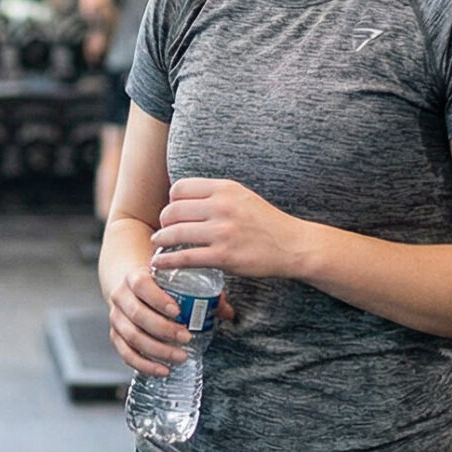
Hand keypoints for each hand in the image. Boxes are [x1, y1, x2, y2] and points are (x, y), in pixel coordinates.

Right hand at [105, 262, 237, 377]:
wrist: (128, 286)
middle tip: (186, 338)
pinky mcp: (115, 336)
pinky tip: (162, 370)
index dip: (158, 299)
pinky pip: (126, 354)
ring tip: (180, 357)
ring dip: (157, 350)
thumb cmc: (157, 283)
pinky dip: (144, 365)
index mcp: (134, 277)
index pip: (141, 285)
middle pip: (137, 315)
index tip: (178, 311)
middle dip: (163, 329)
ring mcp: (116, 318)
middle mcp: (121, 297)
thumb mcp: (173, 280)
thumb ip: (201, 292)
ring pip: (132, 337)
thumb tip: (228, 312)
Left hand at [149, 178, 303, 279]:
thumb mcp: (243, 197)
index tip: (172, 212)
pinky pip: (185, 258)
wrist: (293, 245)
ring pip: (175, 233)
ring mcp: (222, 232)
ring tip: (158, 245)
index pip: (180, 188)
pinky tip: (160, 263)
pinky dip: (167, 261)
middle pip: (173, 210)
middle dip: (163, 222)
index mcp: (225, 189)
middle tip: (163, 231)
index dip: (170, 201)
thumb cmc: (266, 223)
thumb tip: (186, 200)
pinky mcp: (223, 256)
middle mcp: (222, 207)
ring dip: (161, 241)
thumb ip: (217, 196)